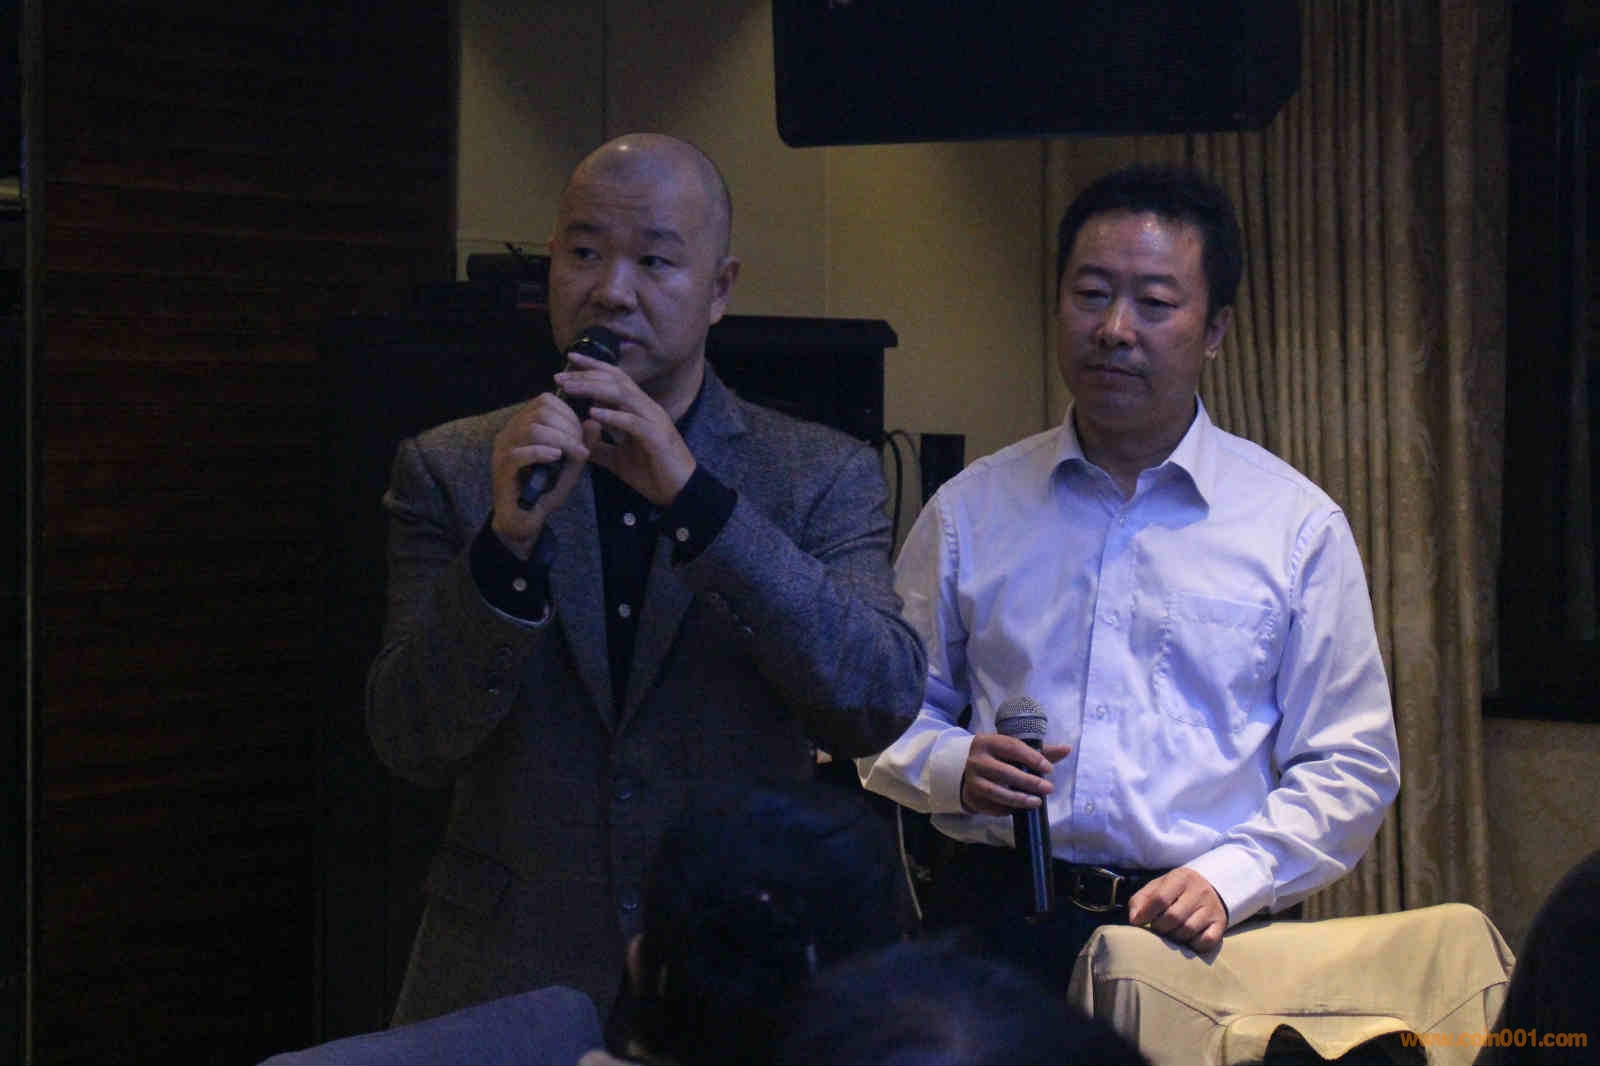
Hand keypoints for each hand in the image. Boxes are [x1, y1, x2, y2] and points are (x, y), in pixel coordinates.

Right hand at [489, 391, 589, 557]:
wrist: (525, 518)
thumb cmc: (546, 488)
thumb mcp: (570, 464)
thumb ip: (582, 444)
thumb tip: (595, 422)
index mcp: (523, 424)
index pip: (545, 401)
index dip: (568, 414)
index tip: (581, 435)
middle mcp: (510, 432)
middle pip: (540, 412)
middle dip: (568, 427)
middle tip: (578, 447)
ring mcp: (502, 450)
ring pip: (532, 429)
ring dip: (559, 440)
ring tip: (572, 454)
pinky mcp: (501, 469)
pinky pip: (519, 454)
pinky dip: (541, 453)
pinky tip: (556, 458)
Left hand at [555, 352, 697, 506]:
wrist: (679, 493)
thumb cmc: (653, 474)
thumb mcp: (618, 460)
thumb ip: (600, 447)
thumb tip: (578, 440)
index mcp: (639, 410)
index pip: (615, 379)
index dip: (593, 367)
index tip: (569, 360)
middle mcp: (647, 408)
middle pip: (616, 381)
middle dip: (586, 375)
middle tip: (560, 376)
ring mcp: (654, 420)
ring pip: (623, 395)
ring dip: (594, 389)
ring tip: (570, 388)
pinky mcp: (657, 437)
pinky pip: (633, 422)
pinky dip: (613, 416)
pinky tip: (593, 413)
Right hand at [959, 734, 1071, 815]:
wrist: (967, 769)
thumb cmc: (998, 757)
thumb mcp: (1014, 749)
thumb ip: (1040, 751)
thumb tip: (1067, 749)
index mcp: (987, 742)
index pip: (1012, 747)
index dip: (1032, 758)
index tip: (1049, 769)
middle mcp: (976, 760)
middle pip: (1004, 771)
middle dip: (1029, 781)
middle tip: (1048, 788)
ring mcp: (971, 779)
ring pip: (995, 791)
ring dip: (1018, 798)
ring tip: (1037, 802)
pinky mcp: (970, 796)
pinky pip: (990, 806)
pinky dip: (1006, 809)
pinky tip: (1020, 809)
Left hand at [1127, 867, 1227, 952]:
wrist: (1211, 887)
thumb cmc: (1177, 890)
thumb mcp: (1159, 886)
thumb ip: (1142, 899)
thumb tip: (1134, 919)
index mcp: (1181, 878)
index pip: (1160, 898)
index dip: (1146, 913)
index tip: (1137, 922)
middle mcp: (1199, 892)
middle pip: (1173, 917)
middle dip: (1159, 927)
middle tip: (1157, 928)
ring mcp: (1212, 908)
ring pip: (1188, 930)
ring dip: (1174, 937)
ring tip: (1170, 933)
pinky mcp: (1220, 924)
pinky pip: (1205, 941)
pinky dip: (1193, 945)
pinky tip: (1188, 939)